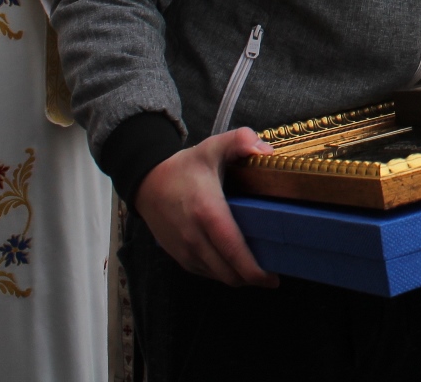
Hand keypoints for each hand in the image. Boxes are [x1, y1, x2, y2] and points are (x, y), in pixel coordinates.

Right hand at [135, 128, 277, 287]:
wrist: (146, 183)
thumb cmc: (184, 168)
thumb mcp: (212, 147)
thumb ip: (240, 141)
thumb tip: (266, 151)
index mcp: (208, 212)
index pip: (234, 251)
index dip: (255, 271)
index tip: (274, 278)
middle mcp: (195, 238)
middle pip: (229, 273)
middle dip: (253, 279)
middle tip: (273, 274)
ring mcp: (185, 251)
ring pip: (218, 277)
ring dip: (239, 278)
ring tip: (258, 270)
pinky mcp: (179, 257)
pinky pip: (206, 273)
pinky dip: (223, 274)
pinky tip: (236, 266)